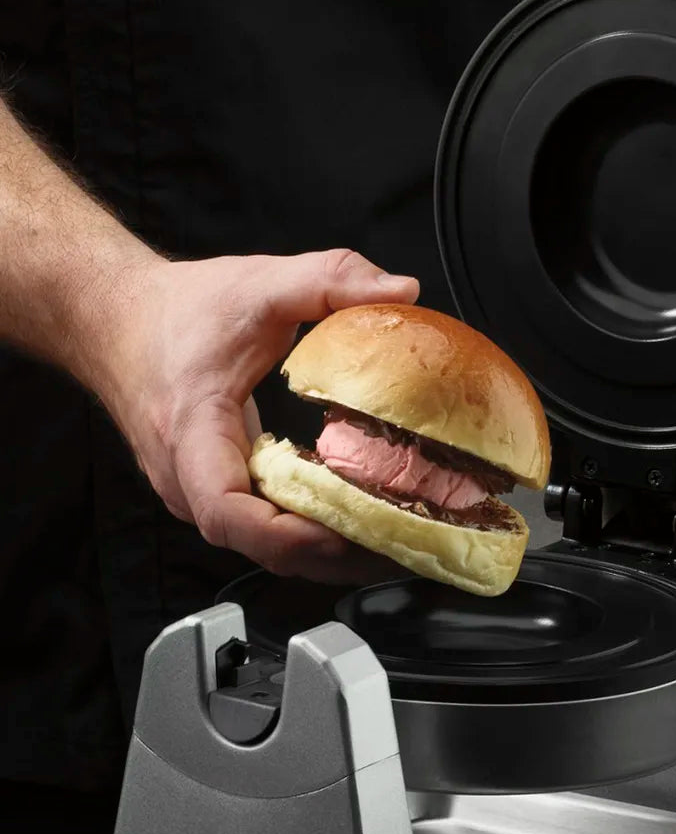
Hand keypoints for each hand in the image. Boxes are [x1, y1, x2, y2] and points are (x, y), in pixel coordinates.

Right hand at [95, 248, 418, 582]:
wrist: (115, 318)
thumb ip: (331, 279)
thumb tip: (401, 290)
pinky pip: (259, 528)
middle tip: (395, 543)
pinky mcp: (210, 490)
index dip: (287, 536)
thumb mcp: (260, 283)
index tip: (344, 532)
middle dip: (328, 554)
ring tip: (388, 540)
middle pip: (256, 544)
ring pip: (260, 545)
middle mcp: (187, 478)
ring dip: (322, 552)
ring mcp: (195, 491)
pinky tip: (353, 523)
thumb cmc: (177, 310)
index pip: (228, 511)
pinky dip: (307, 534)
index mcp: (192, 432)